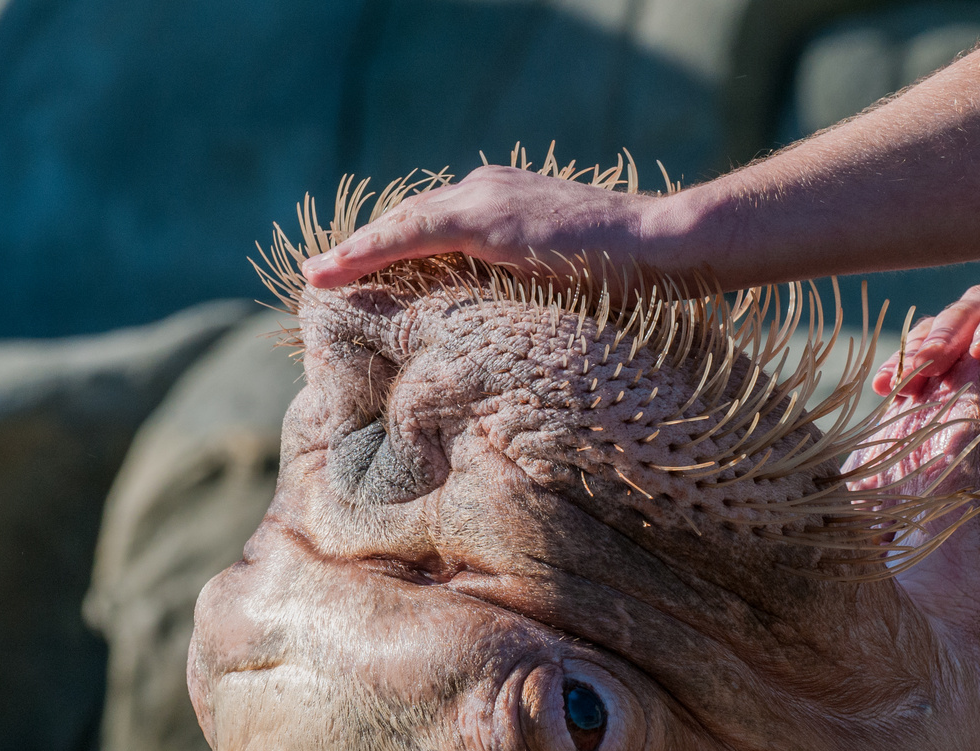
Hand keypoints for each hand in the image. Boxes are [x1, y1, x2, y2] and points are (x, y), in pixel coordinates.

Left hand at [301, 165, 677, 290]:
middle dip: (365, 249)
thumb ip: (521, 292)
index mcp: (505, 204)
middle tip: (323, 276)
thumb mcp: (561, 284)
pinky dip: (368, 253)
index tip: (361, 276)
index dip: (393, 250)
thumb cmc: (629, 277)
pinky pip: (409, 235)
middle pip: (407, 220)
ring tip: (316, 277)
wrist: (663, 247)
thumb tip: (492, 333)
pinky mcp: (484, 217)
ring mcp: (485, 198)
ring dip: (355, 252)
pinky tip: (334, 271)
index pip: (433, 225)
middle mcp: (487, 189)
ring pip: (400, 224)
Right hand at [872, 269, 979, 421]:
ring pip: (935, 330)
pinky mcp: (948, 347)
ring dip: (913, 356)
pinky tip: (884, 390)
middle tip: (925, 368)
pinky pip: (920, 353)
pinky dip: (903, 369)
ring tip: (894, 383)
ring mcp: (967, 322)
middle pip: (964, 312)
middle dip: (943, 339)